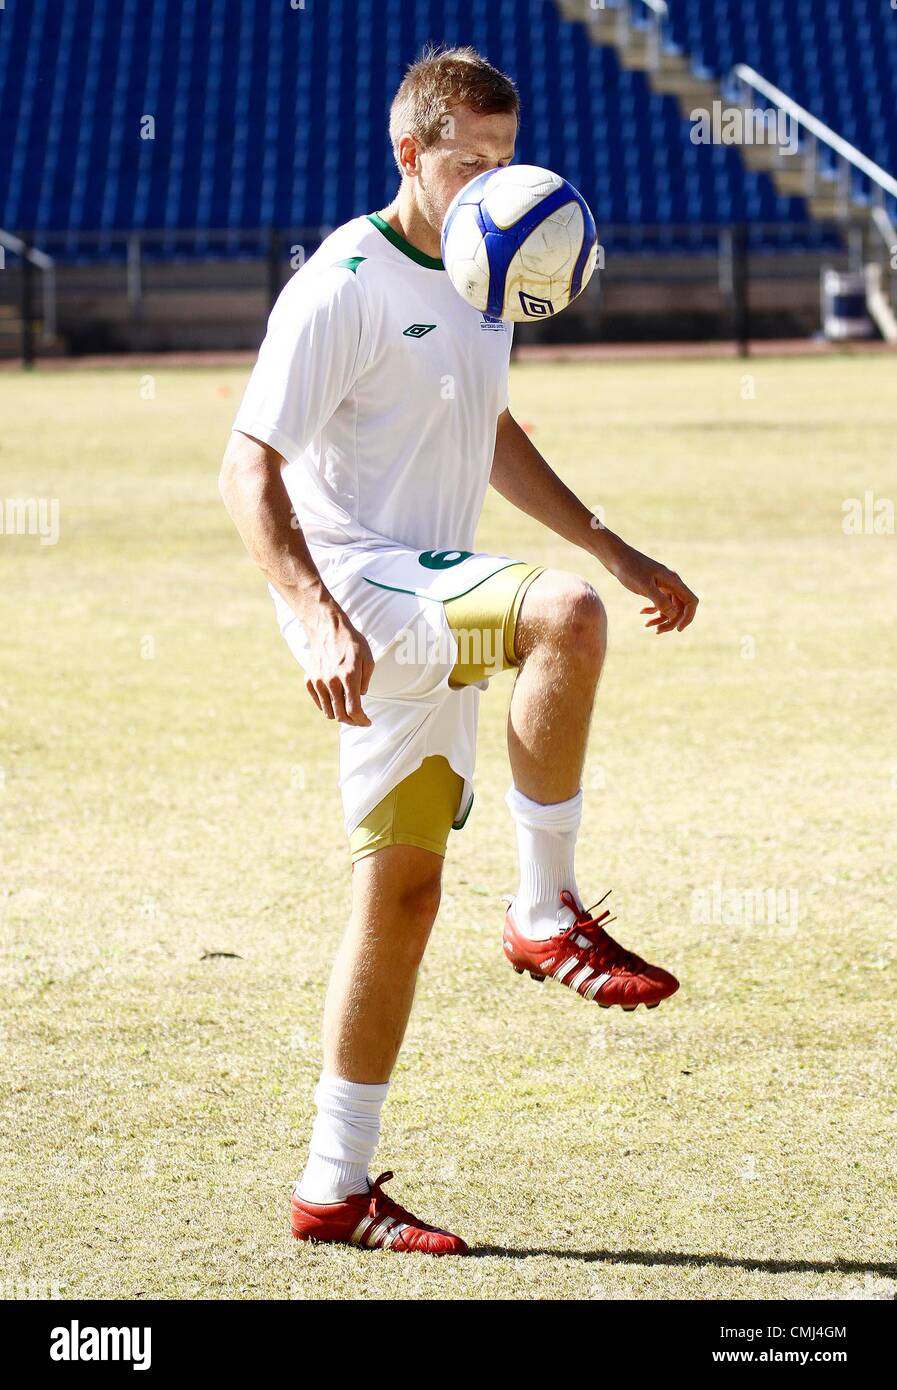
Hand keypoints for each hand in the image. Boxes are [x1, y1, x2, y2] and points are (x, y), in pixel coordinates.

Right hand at [304, 605, 374, 724]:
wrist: (327, 628)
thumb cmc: (351, 642)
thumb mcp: (368, 659)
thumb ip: (366, 681)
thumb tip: (360, 697)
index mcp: (349, 676)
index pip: (354, 710)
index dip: (361, 721)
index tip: (367, 722)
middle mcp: (332, 681)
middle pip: (341, 715)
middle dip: (352, 721)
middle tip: (359, 720)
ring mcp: (318, 681)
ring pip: (329, 711)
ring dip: (339, 714)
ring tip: (347, 710)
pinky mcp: (309, 680)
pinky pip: (319, 702)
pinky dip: (327, 705)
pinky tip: (335, 700)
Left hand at [610, 542, 698, 633]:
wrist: (617, 557)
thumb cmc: (630, 569)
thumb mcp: (644, 586)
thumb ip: (660, 600)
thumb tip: (673, 615)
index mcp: (673, 581)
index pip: (691, 601)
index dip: (688, 617)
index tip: (678, 629)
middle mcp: (671, 583)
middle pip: (680, 607)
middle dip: (671, 621)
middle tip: (657, 631)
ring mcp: (663, 585)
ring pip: (670, 607)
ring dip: (661, 618)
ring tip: (647, 625)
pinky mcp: (654, 586)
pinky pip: (660, 603)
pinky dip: (653, 610)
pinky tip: (641, 612)